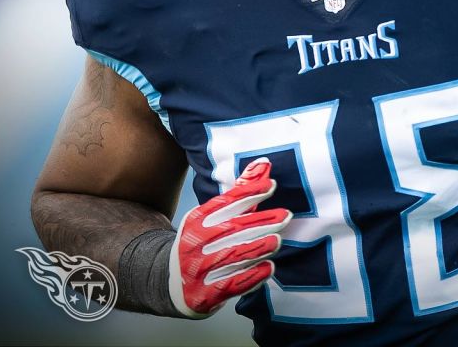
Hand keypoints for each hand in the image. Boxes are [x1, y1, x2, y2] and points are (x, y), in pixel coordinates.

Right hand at [168, 157, 291, 317]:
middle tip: (285, 216)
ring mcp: (197, 270)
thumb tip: (264, 163)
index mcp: (198, 220)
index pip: (225, 203)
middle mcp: (194, 243)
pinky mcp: (204, 294)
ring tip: (277, 240)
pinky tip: (268, 268)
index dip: (248, 193)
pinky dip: (251, 277)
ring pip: (230, 257)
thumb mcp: (215, 216)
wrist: (172, 283)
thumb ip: (242, 192)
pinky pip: (230, 285)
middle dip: (259, 222)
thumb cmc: (204, 243)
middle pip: (230, 230)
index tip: (271, 185)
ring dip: (256, 248)